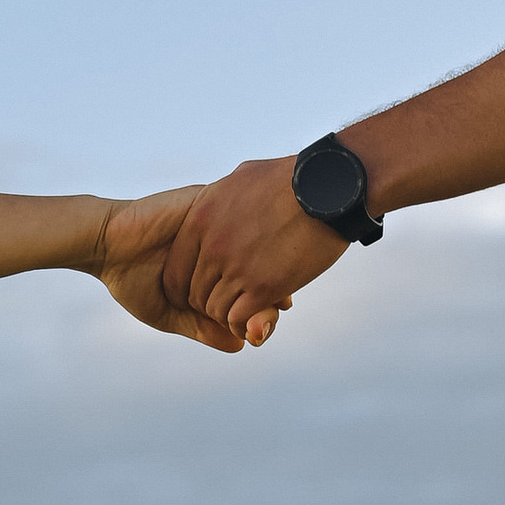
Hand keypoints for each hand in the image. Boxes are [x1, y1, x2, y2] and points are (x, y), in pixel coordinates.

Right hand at [93, 187, 275, 352]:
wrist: (105, 245)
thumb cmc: (132, 280)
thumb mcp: (169, 313)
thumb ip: (203, 327)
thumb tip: (242, 344)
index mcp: (213, 267)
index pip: (253, 281)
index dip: (268, 300)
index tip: (274, 317)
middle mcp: (220, 242)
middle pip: (264, 259)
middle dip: (278, 283)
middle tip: (280, 306)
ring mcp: (216, 219)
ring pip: (258, 236)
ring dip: (272, 261)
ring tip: (276, 289)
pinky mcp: (206, 200)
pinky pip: (240, 209)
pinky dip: (254, 232)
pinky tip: (259, 259)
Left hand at [158, 159, 341, 338]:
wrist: (329, 189)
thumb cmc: (289, 179)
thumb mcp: (240, 179)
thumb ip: (219, 197)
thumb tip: (215, 201)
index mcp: (200, 219)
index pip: (175, 270)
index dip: (186, 285)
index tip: (205, 288)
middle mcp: (213, 246)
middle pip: (193, 294)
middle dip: (209, 302)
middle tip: (229, 301)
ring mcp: (236, 268)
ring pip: (214, 309)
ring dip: (228, 315)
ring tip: (245, 310)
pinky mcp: (264, 286)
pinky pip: (237, 319)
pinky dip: (244, 325)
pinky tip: (255, 321)